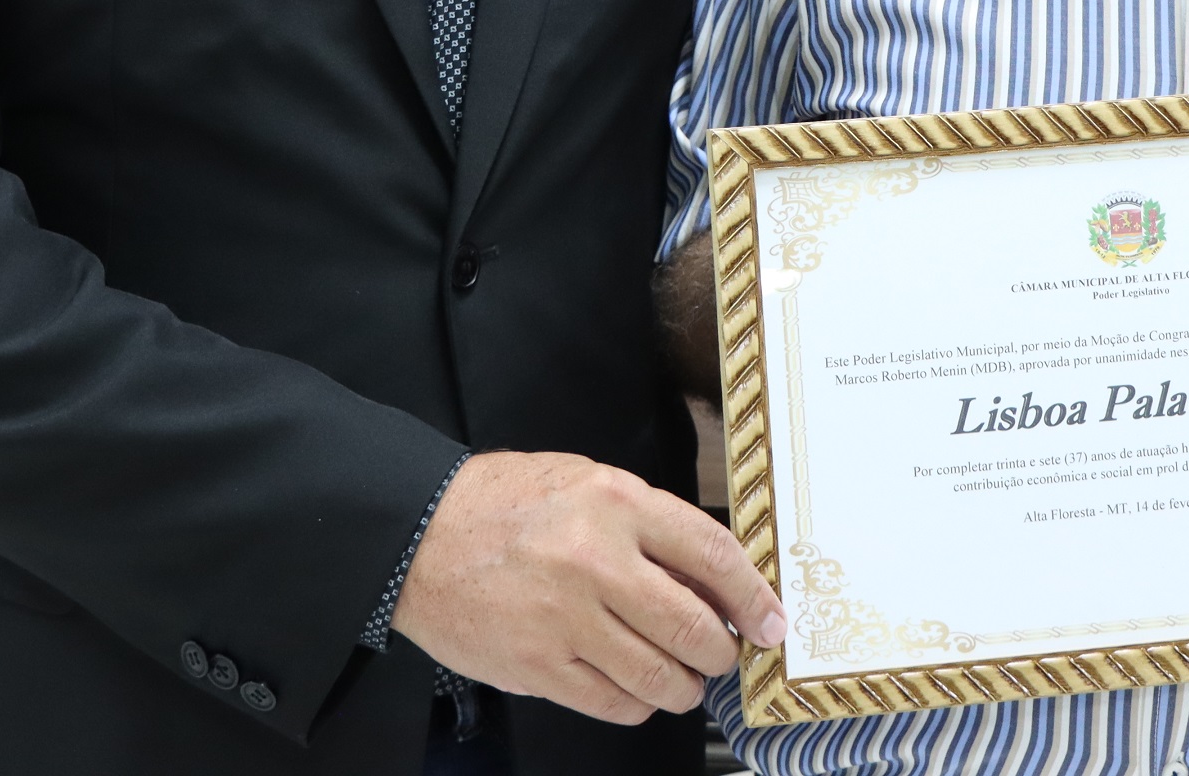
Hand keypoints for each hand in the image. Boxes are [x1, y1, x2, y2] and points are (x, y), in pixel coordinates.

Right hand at [389, 450, 788, 726]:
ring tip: (680, 678)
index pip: (713, 554)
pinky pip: (614, 703)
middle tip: (723, 655)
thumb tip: (711, 585)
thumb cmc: (504, 506)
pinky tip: (632, 688)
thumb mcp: (586, 484)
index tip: (770, 621)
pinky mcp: (538, 667)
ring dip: (683, 687)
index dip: (753, 596)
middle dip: (722, 653)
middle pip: (694, 628)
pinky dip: (637, 704)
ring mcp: (566, 619)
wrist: (419, 537)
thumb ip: (648, 528)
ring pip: (660, 677)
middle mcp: (596, 560)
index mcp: (615, 502)